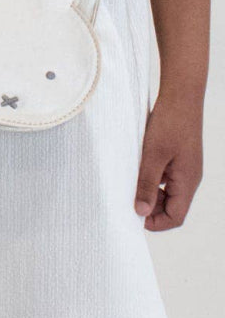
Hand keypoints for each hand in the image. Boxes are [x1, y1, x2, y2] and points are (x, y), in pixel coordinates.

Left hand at [134, 94, 203, 229]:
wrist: (181, 95)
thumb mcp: (152, 155)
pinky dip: (152, 178)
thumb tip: (141, 212)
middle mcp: (190, 178)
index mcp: (187, 182)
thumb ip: (146, 184)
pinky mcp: (180, 158)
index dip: (155, 222)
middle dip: (151, 208)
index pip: (175, 217)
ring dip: (150, 192)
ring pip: (168, 193)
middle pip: (172, 207)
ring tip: (131, 181)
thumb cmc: (169, 123)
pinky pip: (167, 178)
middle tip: (128, 197)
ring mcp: (186, 168)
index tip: (133, 215)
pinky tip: (138, 167)